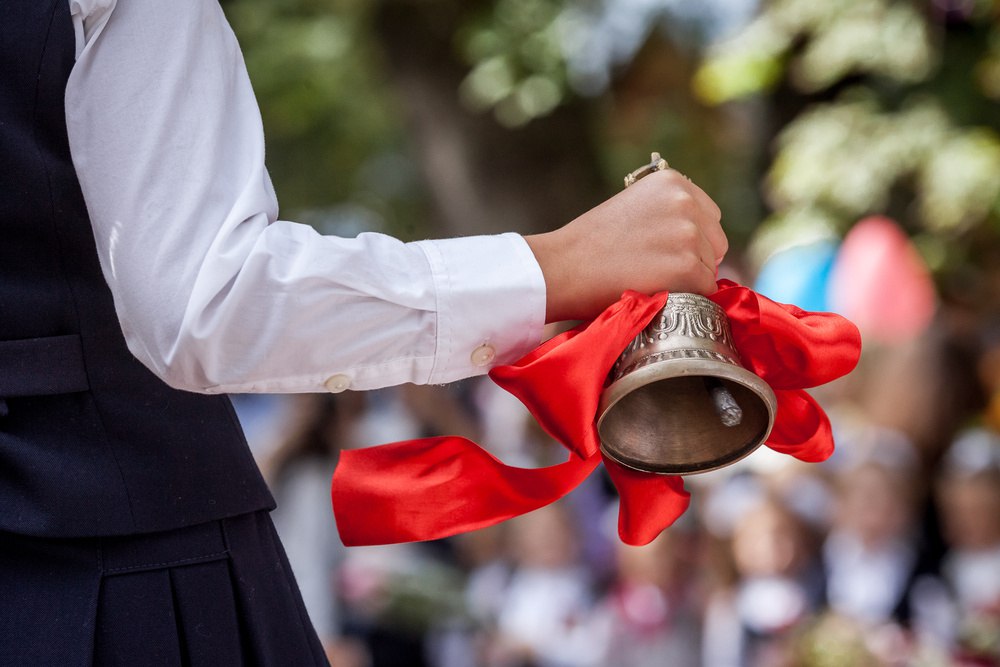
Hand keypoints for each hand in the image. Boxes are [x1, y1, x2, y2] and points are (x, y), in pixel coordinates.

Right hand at [525, 168, 726, 321]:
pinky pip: (705, 290)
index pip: (709, 215)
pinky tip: (655, 290)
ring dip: (688, 278)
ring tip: (649, 278)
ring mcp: (690, 235)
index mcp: (672, 182)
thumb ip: (668, 212)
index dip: (691, 238)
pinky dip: (685, 296)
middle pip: (717, 241)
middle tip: (657, 269)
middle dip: (696, 258)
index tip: (664, 251)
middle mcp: (686, 202)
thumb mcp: (634, 206)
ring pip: (711, 267)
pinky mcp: (689, 267)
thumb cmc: (590, 243)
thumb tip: (702, 236)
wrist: (564, 266)